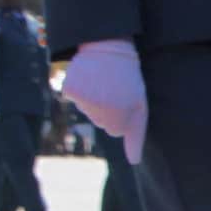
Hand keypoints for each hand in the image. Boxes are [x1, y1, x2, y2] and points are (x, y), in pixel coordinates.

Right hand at [62, 39, 148, 164]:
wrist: (110, 49)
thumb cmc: (129, 81)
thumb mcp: (139, 107)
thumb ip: (136, 136)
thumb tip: (134, 162)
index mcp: (123, 115)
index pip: (115, 130)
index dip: (122, 114)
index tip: (126, 99)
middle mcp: (103, 110)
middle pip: (100, 122)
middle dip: (108, 108)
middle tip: (115, 88)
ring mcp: (86, 101)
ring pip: (88, 111)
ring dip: (94, 99)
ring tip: (103, 82)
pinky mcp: (70, 90)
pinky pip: (74, 98)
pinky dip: (79, 90)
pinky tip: (89, 77)